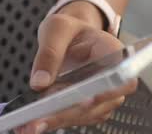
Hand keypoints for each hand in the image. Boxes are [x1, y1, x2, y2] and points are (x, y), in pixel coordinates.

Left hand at [16, 11, 137, 133]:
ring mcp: (102, 96)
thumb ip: (49, 52)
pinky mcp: (87, 107)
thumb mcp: (56, 28)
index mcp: (113, 53)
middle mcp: (113, 79)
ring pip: (84, 115)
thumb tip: (40, 83)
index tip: (86, 100)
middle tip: (40, 119)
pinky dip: (54, 121)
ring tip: (30, 125)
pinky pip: (73, 117)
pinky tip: (33, 123)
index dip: (108, 91)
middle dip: (68, 113)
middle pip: (99, 103)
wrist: (71, 38)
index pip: (121, 78)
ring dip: (58, 121)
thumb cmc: (70, 29)